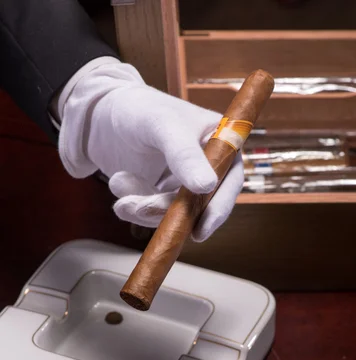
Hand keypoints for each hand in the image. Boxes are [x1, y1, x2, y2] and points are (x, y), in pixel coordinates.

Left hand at [58, 62, 243, 241]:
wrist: (102, 114)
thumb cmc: (141, 108)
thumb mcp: (163, 125)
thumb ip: (184, 155)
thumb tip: (207, 186)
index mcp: (221, 144)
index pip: (230, 182)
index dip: (219, 209)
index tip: (200, 231)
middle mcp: (207, 168)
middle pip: (200, 207)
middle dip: (168, 211)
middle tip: (139, 207)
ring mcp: (183, 186)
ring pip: (172, 215)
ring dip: (144, 207)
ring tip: (119, 182)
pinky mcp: (160, 197)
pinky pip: (151, 215)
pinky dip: (132, 206)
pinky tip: (118, 183)